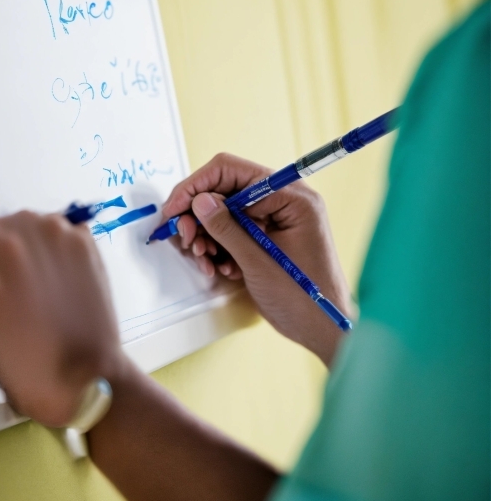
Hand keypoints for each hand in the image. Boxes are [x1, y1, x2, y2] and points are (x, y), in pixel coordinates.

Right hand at [0, 211, 126, 426]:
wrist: (85, 377)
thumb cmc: (28, 369)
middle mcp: (9, 244)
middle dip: (0, 251)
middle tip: (17, 280)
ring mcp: (50, 236)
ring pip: (30, 222)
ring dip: (32, 242)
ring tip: (45, 275)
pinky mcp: (83, 240)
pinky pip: (66, 229)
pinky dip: (64, 245)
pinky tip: (68, 272)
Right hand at [163, 154, 353, 365]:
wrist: (324, 330)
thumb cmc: (305, 298)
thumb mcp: (258, 261)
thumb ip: (226, 228)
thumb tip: (199, 201)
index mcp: (291, 196)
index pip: (232, 171)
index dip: (197, 187)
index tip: (174, 209)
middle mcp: (284, 200)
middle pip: (226, 190)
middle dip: (200, 216)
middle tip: (186, 239)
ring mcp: (276, 218)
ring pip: (226, 212)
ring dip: (208, 235)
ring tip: (204, 259)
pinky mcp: (268, 236)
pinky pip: (235, 230)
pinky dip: (220, 247)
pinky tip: (219, 267)